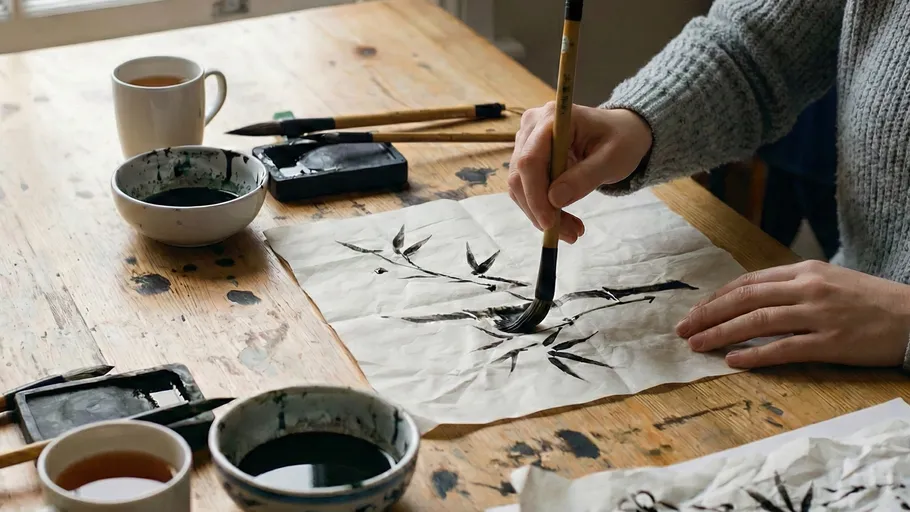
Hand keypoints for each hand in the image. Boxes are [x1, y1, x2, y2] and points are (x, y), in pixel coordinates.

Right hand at [507, 103, 651, 242]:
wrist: (621, 133)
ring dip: (541, 214)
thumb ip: (584, 178)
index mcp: (552, 118)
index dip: (535, 194)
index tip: (550, 224)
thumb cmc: (621, 140)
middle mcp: (532, 126)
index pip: (530, 161)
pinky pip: (526, 189)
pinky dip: (542, 209)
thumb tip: (554, 199)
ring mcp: (526, 141)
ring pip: (520, 187)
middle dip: (540, 210)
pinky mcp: (528, 157)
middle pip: (520, 176)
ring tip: (572, 231)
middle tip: (570, 235)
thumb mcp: (612, 159)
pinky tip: (564, 221)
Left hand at [676, 260, 909, 368]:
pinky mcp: (831, 342)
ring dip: (722, 333)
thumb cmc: (868, 301)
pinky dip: (755, 355)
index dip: (717, 297)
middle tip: (682, 329)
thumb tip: (750, 298)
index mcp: (804, 271)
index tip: (695, 311)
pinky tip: (732, 361)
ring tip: (697, 344)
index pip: (748, 281)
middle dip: (708, 314)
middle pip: (745, 298)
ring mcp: (819, 315)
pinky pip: (785, 349)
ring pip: (758, 321)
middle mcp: (807, 288)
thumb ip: (791, 286)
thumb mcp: (828, 281)